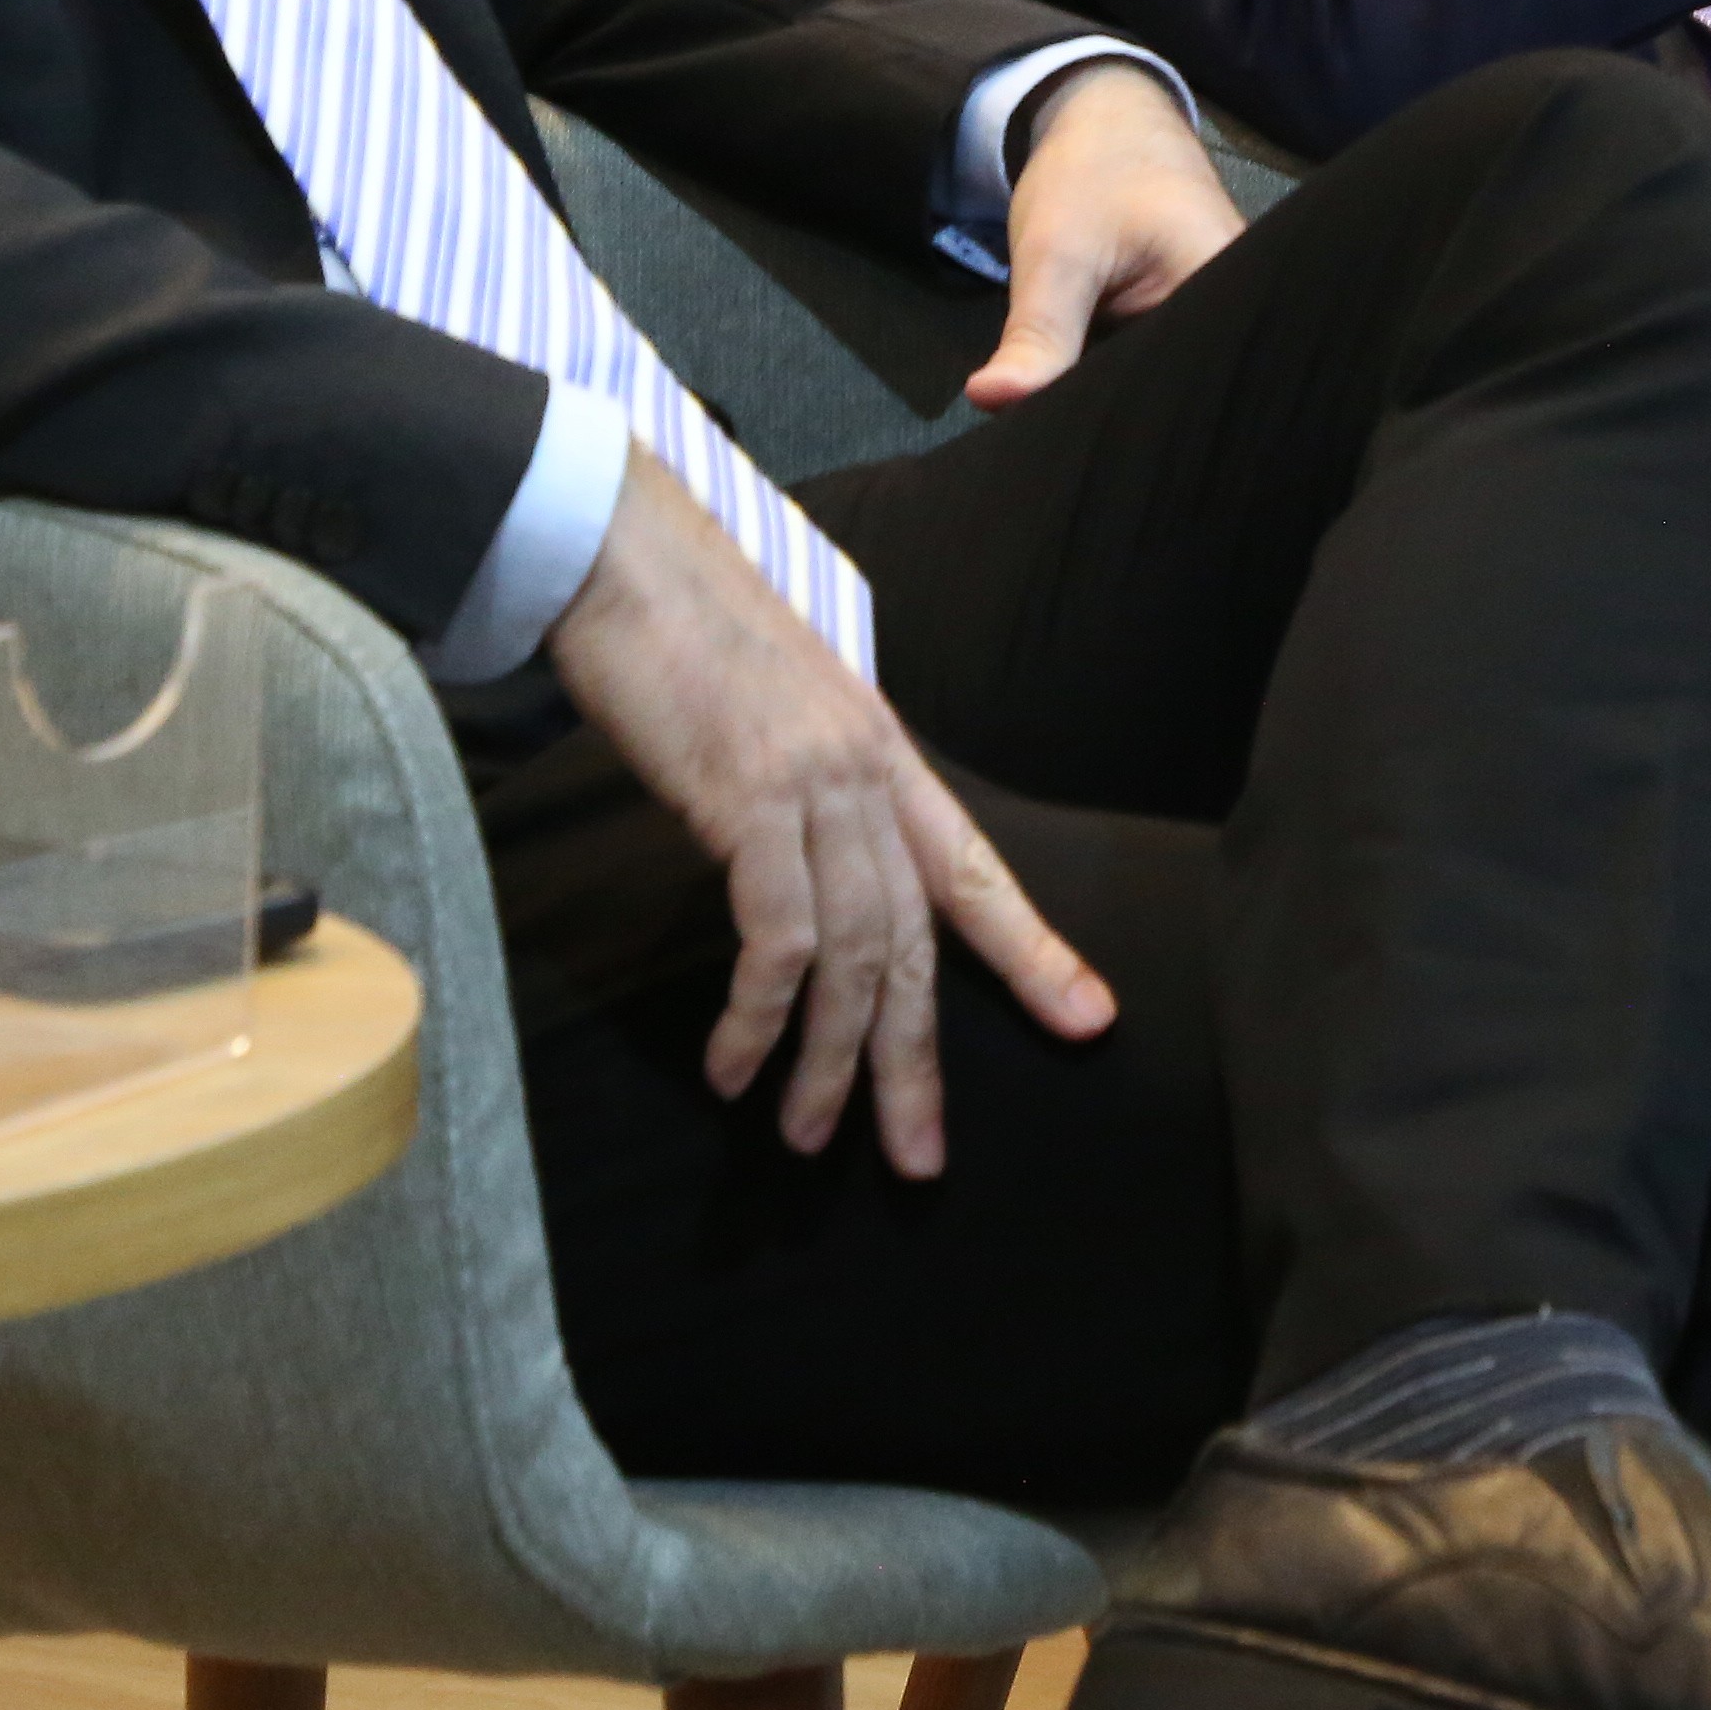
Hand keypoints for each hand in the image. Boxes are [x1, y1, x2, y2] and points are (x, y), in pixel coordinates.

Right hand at [540, 458, 1115, 1169]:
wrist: (621, 551)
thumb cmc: (683, 633)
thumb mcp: (774, 714)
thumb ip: (807, 789)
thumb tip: (805, 870)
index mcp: (885, 754)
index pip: (977, 868)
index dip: (1036, 951)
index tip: (1089, 1021)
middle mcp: (869, 772)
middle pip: (920, 939)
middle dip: (918, 1059)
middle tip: (919, 1158)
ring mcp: (815, 782)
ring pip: (857, 952)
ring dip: (832, 1059)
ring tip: (810, 1137)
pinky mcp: (748, 796)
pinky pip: (777, 934)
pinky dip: (759, 1014)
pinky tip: (734, 1066)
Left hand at [964, 59, 1245, 410]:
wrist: (1109, 119)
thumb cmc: (1094, 170)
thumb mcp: (1057, 253)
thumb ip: (1038, 335)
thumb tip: (990, 400)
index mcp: (1231, 299)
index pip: (1182, 391)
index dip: (1124, 423)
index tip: (1063, 436)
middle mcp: (1242, 319)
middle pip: (1176, 394)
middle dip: (1117, 417)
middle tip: (1052, 430)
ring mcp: (1219, 323)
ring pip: (1162, 384)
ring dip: (1117, 399)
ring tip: (1068, 415)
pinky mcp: (1191, 324)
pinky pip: (1157, 367)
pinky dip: (1118, 377)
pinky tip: (1083, 388)